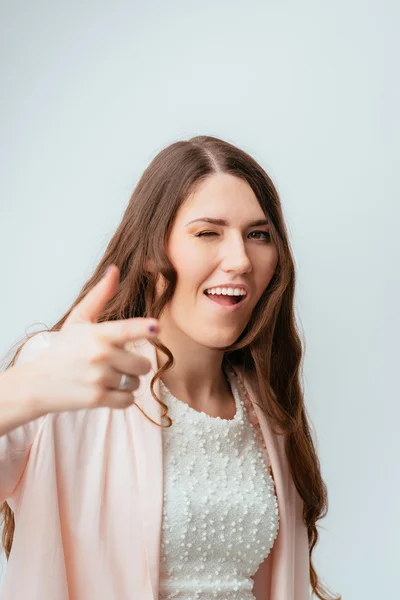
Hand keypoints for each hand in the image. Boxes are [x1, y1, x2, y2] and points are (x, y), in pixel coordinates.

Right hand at [26, 265, 158, 414]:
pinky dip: (122, 398)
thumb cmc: (64, 349)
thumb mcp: (79, 320)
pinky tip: (107, 390)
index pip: (126, 329)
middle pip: (143, 364)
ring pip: (136, 383)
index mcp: (99, 334)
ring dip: (127, 382)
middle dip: (135, 365)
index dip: (144, 328)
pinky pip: (128, 401)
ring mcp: (99, 379)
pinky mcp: (98, 399)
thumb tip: (115, 269)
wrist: (38, 383)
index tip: (156, 327)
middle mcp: (101, 355)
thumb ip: (100, 296)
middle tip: (117, 363)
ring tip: (108, 376)